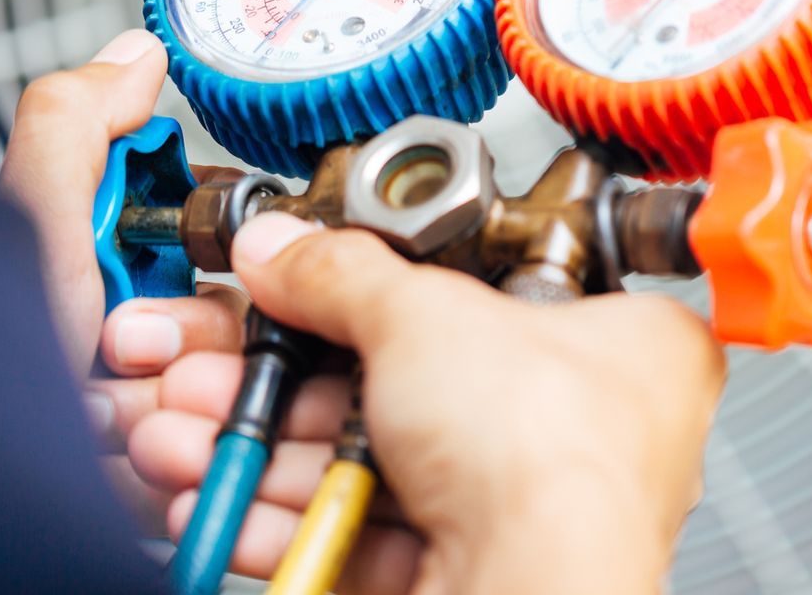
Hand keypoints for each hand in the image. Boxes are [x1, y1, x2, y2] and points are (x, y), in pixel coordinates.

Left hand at [0, 31, 254, 530]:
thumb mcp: (24, 225)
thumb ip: (74, 125)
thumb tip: (136, 55)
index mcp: (100, 256)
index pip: (215, 234)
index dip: (213, 247)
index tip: (180, 261)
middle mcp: (126, 323)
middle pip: (232, 311)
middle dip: (186, 332)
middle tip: (120, 343)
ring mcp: (142, 397)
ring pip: (228, 380)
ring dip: (178, 392)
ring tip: (110, 409)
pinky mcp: (158, 461)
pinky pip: (212, 442)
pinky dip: (175, 445)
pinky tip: (121, 448)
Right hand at [128, 213, 727, 594]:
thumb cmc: (551, 458)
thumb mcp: (426, 315)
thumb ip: (341, 276)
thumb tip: (291, 249)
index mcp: (626, 344)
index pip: (497, 290)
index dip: (392, 286)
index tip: (309, 280)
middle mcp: (587, 430)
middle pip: (410, 384)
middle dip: (283, 379)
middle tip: (214, 362)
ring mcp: (526, 510)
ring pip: (372, 463)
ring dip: (263, 447)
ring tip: (185, 428)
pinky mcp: (466, 576)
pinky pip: (362, 536)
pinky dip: (283, 517)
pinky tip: (218, 498)